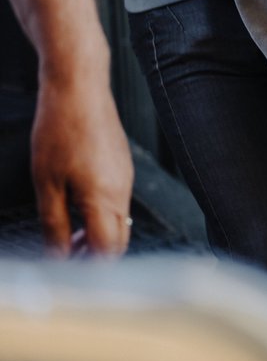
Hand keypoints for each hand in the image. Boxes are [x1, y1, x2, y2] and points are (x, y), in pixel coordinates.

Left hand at [32, 74, 133, 255]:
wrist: (79, 88)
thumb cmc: (61, 129)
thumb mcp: (47, 183)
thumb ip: (55, 224)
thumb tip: (58, 255)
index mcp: (105, 199)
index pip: (108, 250)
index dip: (89, 267)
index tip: (68, 272)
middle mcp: (123, 191)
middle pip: (119, 239)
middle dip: (96, 255)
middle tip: (66, 257)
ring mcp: (126, 177)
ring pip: (119, 220)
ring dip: (97, 234)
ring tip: (67, 233)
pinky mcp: (122, 165)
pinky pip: (118, 200)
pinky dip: (101, 213)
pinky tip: (77, 204)